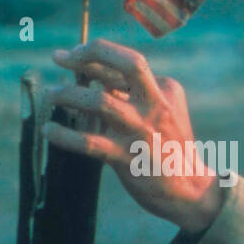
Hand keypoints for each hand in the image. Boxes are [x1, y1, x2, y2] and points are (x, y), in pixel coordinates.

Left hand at [44, 39, 223, 233]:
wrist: (192, 190)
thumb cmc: (168, 148)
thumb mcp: (159, 112)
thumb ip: (129, 93)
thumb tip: (88, 72)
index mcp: (166, 91)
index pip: (126, 62)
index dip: (94, 54)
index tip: (70, 55)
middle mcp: (157, 106)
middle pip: (129, 64)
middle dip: (89, 54)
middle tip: (61, 57)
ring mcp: (143, 131)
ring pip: (100, 102)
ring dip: (68, 95)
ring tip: (52, 96)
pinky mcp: (129, 157)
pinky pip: (88, 142)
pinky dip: (63, 135)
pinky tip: (50, 130)